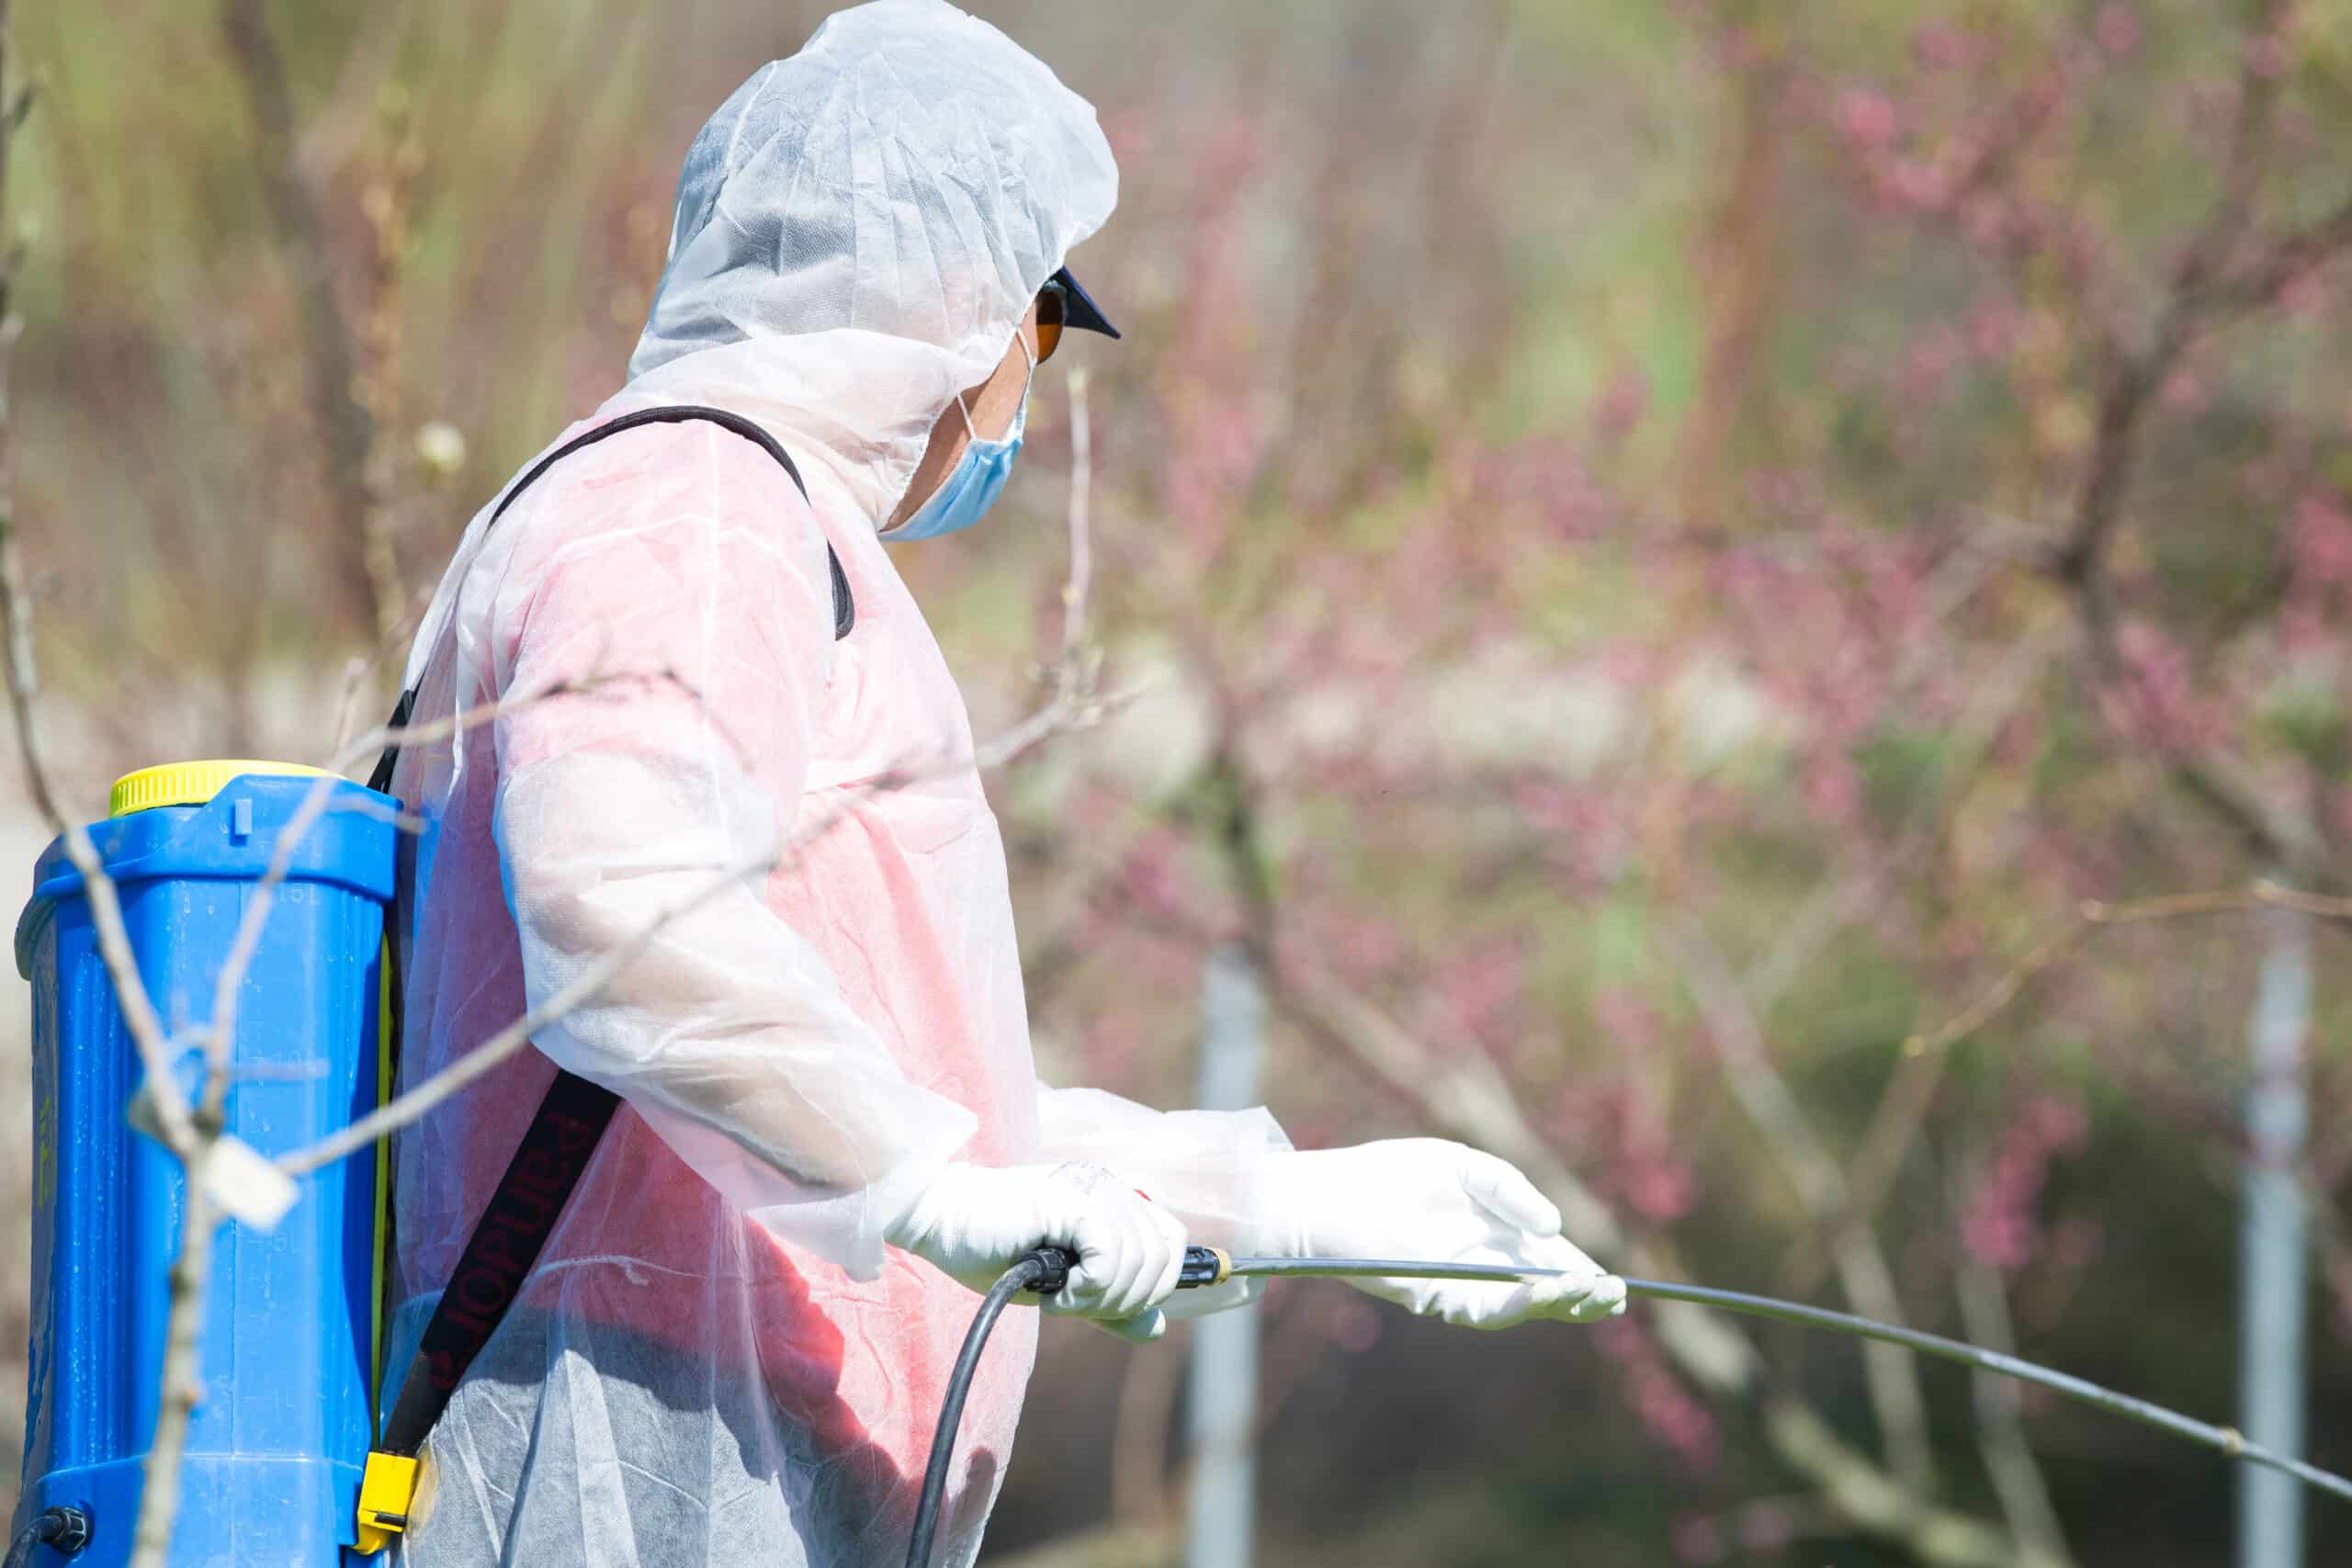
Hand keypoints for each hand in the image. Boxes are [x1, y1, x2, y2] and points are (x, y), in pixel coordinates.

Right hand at [886, 1161, 1187, 1341]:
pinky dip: (1087, 1289)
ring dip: (1100, 1298)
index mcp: (1114, 1200)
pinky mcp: (1069, 1201)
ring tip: (1059, 1300)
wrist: (941, 1221)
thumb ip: (1109, 1301)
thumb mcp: (1063, 1285)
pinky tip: (1054, 1295)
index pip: (1171, 1243)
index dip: (1153, 1286)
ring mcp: (1091, 1189)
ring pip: (1138, 1259)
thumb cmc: (995, 1252)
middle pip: (1161, 1257)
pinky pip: (1109, 1256)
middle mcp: (1109, 1187)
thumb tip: (1155, 1328)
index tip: (1107, 1306)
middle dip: (1125, 1300)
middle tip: (1078, 1306)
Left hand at [1264, 1139, 1626, 1329]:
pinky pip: (1485, 1311)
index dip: (1584, 1272)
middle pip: (1546, 1290)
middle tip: (1615, 1296)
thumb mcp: (1463, 1167)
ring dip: (1559, 1302)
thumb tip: (1553, 1228)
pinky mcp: (1438, 1298)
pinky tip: (1543, 1292)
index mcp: (1495, 1232)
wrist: (1334, 1194)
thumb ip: (1510, 1191)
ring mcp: (1463, 1284)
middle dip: (1583, 1296)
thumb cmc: (1390, 1173)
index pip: (1551, 1260)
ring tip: (1591, 1293)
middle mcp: (1484, 1264)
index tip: (1616, 1283)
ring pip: (1523, 1306)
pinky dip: (1518, 1305)